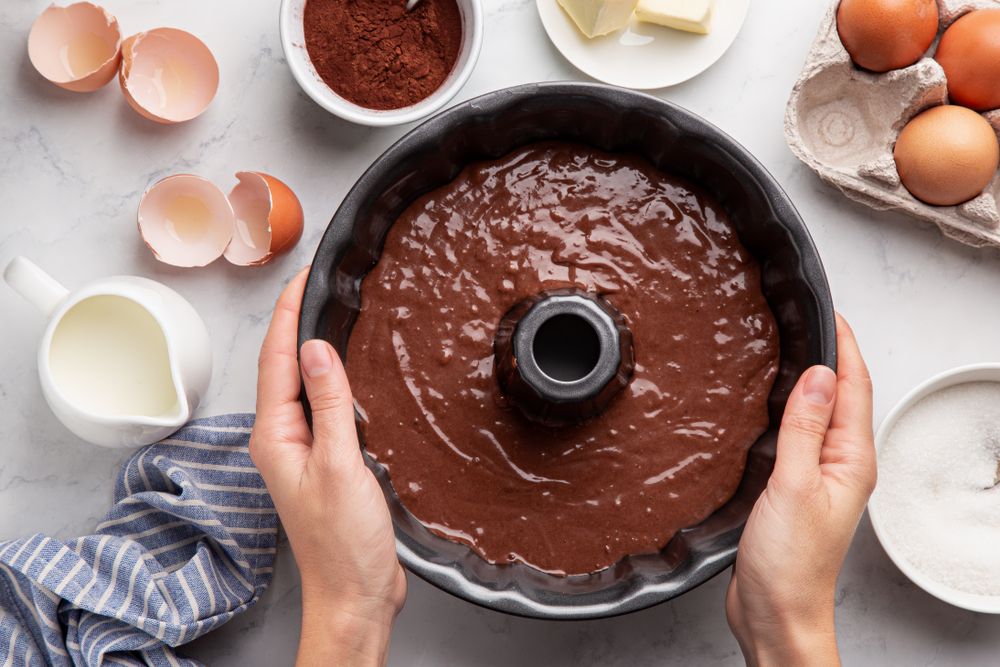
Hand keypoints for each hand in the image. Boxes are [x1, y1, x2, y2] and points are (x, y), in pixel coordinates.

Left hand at [250, 268, 405, 666]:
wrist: (355, 594)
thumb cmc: (343, 543)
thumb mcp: (339, 466)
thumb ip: (329, 405)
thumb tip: (316, 348)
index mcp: (275, 437)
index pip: (275, 361)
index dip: (286, 314)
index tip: (301, 276)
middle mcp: (283, 440)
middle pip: (283, 367)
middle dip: (295, 321)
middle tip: (317, 282)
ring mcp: (304, 451)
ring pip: (304, 386)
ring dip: (314, 348)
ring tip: (330, 312)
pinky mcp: (327, 463)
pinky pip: (325, 407)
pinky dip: (334, 380)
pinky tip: (350, 372)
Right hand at [726, 315, 875, 666]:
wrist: (776, 611)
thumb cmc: (789, 563)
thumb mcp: (794, 487)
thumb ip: (804, 429)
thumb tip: (817, 375)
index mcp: (850, 460)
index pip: (854, 387)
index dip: (844, 346)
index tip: (829, 312)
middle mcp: (840, 465)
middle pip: (841, 396)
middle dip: (830, 355)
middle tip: (806, 320)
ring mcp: (819, 476)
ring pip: (818, 415)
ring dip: (809, 382)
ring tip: (788, 352)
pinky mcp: (795, 488)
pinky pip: (798, 436)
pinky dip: (788, 412)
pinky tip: (770, 407)